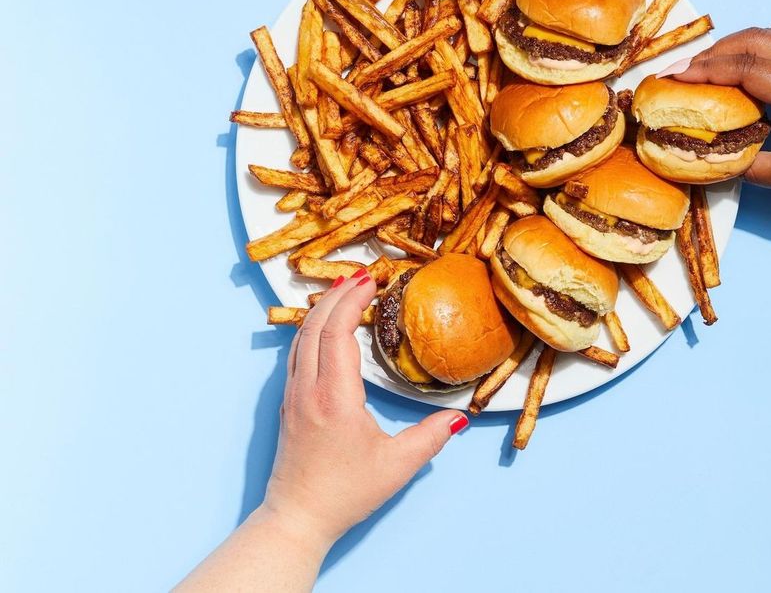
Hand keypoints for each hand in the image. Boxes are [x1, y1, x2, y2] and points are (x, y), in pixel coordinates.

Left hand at [261, 272, 466, 552]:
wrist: (296, 519)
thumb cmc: (345, 494)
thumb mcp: (396, 467)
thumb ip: (430, 438)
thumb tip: (458, 417)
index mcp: (335, 397)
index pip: (338, 332)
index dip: (352, 301)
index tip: (371, 281)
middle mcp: (309, 389)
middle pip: (316, 325)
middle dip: (338, 295)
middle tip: (362, 276)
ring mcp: (293, 395)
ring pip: (301, 336)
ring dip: (322, 308)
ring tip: (343, 289)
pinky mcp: (287, 403)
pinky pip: (296, 352)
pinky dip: (311, 328)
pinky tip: (322, 324)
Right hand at [667, 28, 770, 201]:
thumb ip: (746, 165)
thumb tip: (711, 157)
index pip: (742, 67)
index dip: (702, 70)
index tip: (672, 77)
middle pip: (749, 41)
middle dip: (709, 53)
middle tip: (681, 71)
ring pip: (764, 36)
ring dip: (729, 46)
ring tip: (703, 67)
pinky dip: (749, 48)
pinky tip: (735, 68)